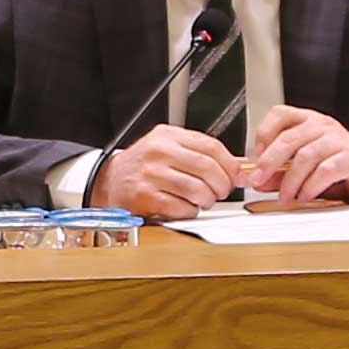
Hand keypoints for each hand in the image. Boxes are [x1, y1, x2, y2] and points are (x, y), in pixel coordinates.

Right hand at [93, 125, 246, 218]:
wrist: (110, 181)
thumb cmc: (143, 166)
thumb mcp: (170, 148)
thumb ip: (201, 154)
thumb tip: (238, 167)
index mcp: (169, 136)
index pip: (211, 146)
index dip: (230, 164)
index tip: (237, 176)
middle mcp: (160, 152)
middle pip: (207, 167)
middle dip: (222, 184)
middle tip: (222, 191)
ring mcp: (151, 174)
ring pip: (196, 189)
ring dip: (207, 200)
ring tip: (204, 201)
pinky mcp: (145, 196)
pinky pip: (180, 207)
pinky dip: (190, 211)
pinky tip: (187, 208)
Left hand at [242, 105, 348, 204]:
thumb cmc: (338, 166)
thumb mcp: (306, 168)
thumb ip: (281, 172)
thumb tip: (259, 181)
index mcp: (309, 121)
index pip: (280, 114)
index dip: (264, 133)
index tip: (256, 155)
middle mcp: (323, 126)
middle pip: (289, 138)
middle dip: (269, 162)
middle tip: (259, 180)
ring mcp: (338, 140)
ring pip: (305, 156)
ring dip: (290, 180)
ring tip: (285, 196)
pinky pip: (325, 170)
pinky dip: (310, 186)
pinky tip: (304, 196)